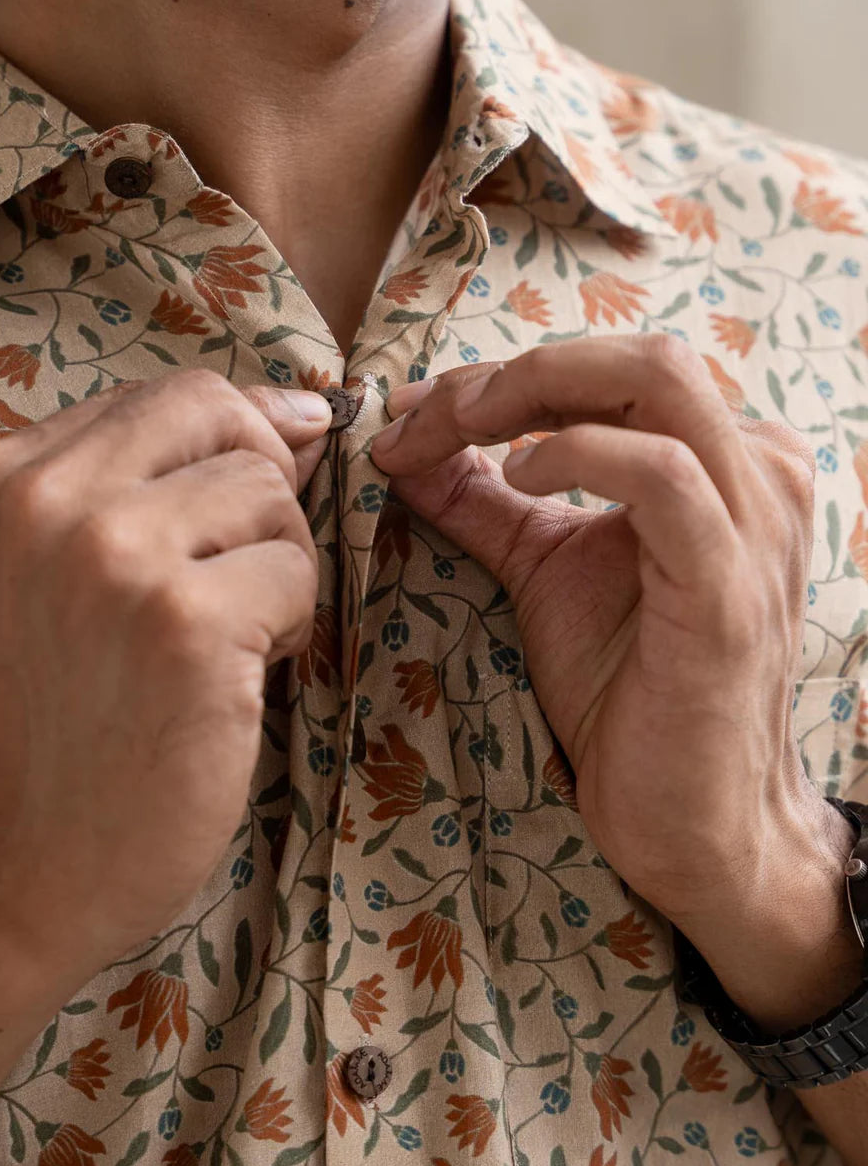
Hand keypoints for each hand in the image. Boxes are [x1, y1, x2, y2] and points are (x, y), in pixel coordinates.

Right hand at [0, 369, 331, 985]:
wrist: (36, 863)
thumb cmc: (69, 713)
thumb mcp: (76, 569)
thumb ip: (164, 473)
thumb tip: (307, 407)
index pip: (165, 395)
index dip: (228, 448)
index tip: (220, 530)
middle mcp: (39, 499)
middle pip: (218, 413)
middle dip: (256, 490)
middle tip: (229, 579)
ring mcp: (109, 555)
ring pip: (268, 490)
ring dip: (275, 567)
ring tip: (223, 639)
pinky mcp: (183, 621)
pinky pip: (299, 568)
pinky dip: (294, 625)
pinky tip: (238, 679)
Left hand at [370, 332, 836, 946]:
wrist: (686, 813)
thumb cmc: (628, 690)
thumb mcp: (545, 572)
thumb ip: (487, 505)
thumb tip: (410, 446)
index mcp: (720, 460)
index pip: (613, 371)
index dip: (501, 377)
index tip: (411, 417)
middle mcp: (754, 472)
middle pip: (640, 352)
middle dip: (515, 369)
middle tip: (427, 415)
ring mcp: (752, 524)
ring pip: (659, 380)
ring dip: (535, 390)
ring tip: (456, 433)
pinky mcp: (727, 586)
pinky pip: (664, 473)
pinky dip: (579, 453)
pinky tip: (514, 478)